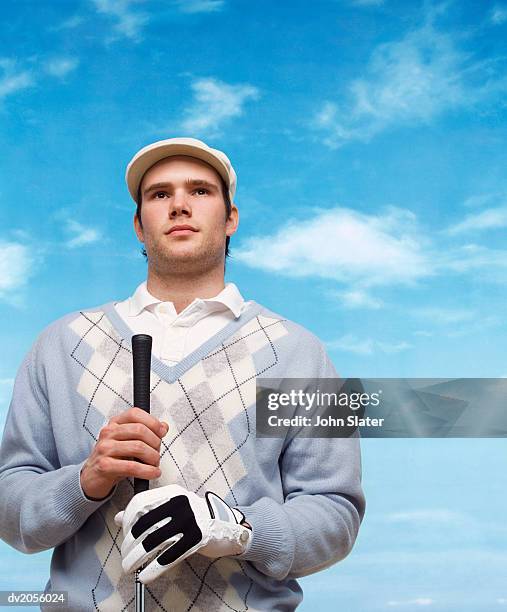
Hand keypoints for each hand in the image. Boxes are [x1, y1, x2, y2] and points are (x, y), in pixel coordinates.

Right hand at [80, 407, 168, 499]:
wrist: (92, 478)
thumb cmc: (112, 457)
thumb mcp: (128, 441)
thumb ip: (146, 431)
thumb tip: (163, 427)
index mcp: (115, 423)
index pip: (135, 414)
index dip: (152, 422)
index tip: (161, 432)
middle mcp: (108, 433)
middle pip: (140, 430)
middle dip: (155, 442)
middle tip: (157, 452)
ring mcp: (105, 448)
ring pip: (138, 447)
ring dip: (153, 457)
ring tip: (155, 464)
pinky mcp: (105, 466)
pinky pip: (132, 466)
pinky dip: (147, 471)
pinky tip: (152, 473)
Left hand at [114, 484, 251, 582]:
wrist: (223, 526)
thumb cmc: (191, 517)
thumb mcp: (170, 507)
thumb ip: (145, 511)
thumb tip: (118, 518)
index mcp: (171, 492)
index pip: (140, 503)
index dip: (127, 521)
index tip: (125, 535)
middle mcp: (180, 502)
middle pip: (144, 525)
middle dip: (129, 544)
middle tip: (125, 557)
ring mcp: (190, 520)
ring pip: (153, 542)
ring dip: (136, 558)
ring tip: (129, 567)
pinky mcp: (198, 538)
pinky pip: (169, 556)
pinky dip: (153, 569)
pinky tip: (145, 576)